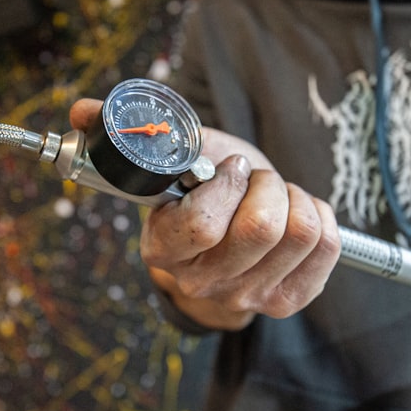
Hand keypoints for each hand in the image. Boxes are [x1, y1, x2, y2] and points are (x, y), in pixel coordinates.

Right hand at [70, 99, 340, 330]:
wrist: (225, 241)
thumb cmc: (197, 192)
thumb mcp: (168, 159)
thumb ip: (126, 133)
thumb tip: (82, 110)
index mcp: (163, 251)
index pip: (203, 225)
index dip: (226, 185)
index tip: (229, 166)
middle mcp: (204, 283)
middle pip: (260, 230)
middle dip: (265, 185)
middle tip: (253, 178)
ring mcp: (249, 297)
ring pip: (300, 232)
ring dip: (293, 197)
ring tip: (273, 194)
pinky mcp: (290, 300)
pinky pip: (328, 245)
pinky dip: (319, 214)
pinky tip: (295, 210)